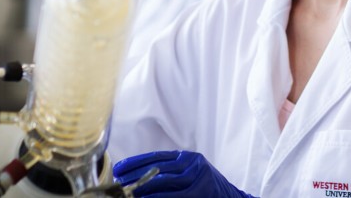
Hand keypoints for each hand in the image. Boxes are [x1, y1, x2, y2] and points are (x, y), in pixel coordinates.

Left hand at [112, 150, 254, 197]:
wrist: (231, 197)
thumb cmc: (206, 189)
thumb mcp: (189, 175)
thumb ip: (169, 174)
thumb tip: (138, 178)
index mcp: (188, 157)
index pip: (157, 157)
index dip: (136, 163)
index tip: (119, 169)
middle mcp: (193, 164)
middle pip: (158, 167)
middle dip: (136, 174)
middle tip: (119, 181)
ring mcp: (198, 177)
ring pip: (165, 179)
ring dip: (144, 185)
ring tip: (129, 190)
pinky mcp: (200, 192)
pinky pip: (175, 194)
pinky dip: (159, 196)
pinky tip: (147, 197)